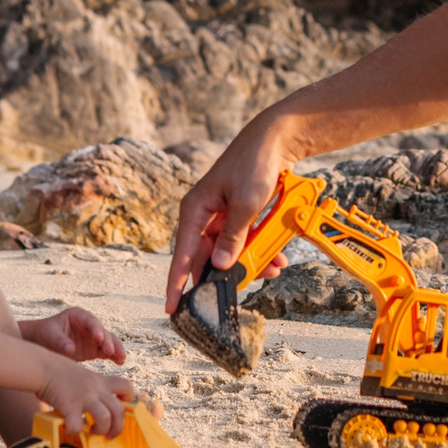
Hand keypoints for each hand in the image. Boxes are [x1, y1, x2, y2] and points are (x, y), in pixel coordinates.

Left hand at [20, 306, 125, 364]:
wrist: (40, 344)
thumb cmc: (43, 335)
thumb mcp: (49, 335)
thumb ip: (60, 341)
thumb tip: (71, 349)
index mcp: (78, 315)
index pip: (90, 320)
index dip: (96, 328)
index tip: (98, 338)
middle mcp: (89, 325)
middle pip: (102, 331)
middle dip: (108, 341)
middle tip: (110, 351)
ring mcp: (93, 338)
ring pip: (109, 341)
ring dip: (115, 349)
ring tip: (121, 358)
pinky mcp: (94, 349)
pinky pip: (106, 352)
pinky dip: (113, 356)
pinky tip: (120, 362)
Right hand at [40, 359, 133, 437]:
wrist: (42, 366)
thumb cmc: (58, 371)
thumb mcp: (83, 375)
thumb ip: (91, 388)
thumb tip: (93, 406)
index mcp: (101, 381)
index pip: (127, 386)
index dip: (127, 399)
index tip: (119, 407)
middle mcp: (96, 390)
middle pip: (120, 410)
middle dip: (118, 427)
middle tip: (109, 434)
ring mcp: (84, 398)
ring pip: (106, 418)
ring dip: (101, 429)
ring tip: (92, 432)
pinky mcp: (69, 407)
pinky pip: (77, 426)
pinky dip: (75, 431)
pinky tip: (71, 429)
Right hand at [164, 118, 293, 311]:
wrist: (275, 140)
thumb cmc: (255, 164)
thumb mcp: (246, 204)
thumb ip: (233, 237)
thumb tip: (219, 267)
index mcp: (194, 209)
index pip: (181, 255)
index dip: (176, 284)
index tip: (172, 308)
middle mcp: (202, 214)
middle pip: (207, 257)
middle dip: (228, 274)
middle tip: (244, 289)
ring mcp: (219, 215)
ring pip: (228, 251)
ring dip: (249, 261)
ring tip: (272, 267)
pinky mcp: (235, 214)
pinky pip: (242, 240)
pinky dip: (257, 248)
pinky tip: (275, 256)